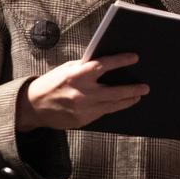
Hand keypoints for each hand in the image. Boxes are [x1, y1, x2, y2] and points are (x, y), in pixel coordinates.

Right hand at [17, 52, 149, 131]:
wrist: (34, 106)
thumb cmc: (52, 83)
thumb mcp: (67, 69)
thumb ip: (86, 66)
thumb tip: (107, 62)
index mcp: (76, 75)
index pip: (103, 65)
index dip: (120, 61)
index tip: (134, 57)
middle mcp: (81, 93)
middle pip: (115, 91)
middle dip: (133, 89)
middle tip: (145, 86)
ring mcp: (83, 109)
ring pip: (113, 105)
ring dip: (128, 100)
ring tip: (138, 96)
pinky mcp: (83, 120)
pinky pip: (103, 113)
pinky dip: (113, 107)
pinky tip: (121, 103)